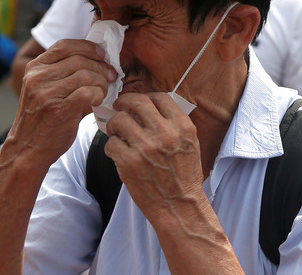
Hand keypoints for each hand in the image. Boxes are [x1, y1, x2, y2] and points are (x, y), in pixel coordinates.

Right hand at [10, 39, 115, 167]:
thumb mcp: (45, 89)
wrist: (28, 149)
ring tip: (103, 91)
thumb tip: (100, 59)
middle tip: (111, 75)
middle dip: (101, 66)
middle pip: (79, 59)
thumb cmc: (43, 119)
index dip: (88, 47)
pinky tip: (97, 101)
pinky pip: (88, 92)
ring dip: (102, 82)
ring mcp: (46, 93)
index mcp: (35, 68)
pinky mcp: (59, 109)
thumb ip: (65, 72)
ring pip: (86, 75)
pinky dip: (98, 94)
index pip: (65, 45)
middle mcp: (38, 77)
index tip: (102, 54)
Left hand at [104, 93, 206, 221]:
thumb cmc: (184, 176)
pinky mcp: (129, 162)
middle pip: (137, 102)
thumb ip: (174, 124)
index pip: (159, 98)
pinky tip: (117, 152)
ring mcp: (146, 147)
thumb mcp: (190, 144)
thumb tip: (150, 108)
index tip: (138, 103)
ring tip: (117, 133)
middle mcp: (165, 133)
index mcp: (182, 126)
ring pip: (119, 120)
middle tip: (118, 107)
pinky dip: (112, 146)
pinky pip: (111, 143)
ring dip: (114, 125)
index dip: (146, 97)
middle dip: (124, 102)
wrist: (179, 205)